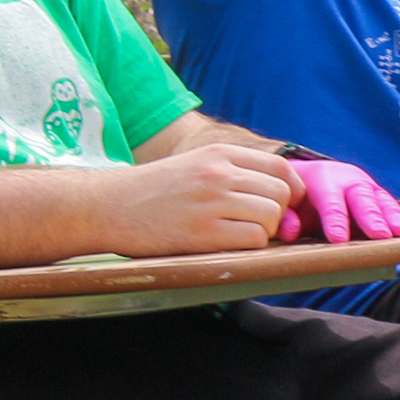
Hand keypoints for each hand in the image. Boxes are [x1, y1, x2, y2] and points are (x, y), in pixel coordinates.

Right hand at [98, 142, 296, 254]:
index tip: (283, 205)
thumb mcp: (193, 165)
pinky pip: (254, 239)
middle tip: (258, 224)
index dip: (291, 190)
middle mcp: (218, 173)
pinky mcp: (203, 233)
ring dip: (265, 231)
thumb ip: (232, 172)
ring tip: (239, 234)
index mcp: (218, 153)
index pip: (279, 167)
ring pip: (272, 216)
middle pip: (280, 193)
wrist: (108, 206)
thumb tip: (280, 193)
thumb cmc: (151, 191)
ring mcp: (211, 202)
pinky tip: (227, 244)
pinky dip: (251, 246)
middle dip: (278, 214)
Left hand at [271, 156, 399, 245]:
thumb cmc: (297, 193)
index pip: (329, 202)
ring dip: (394, 218)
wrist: (309, 173)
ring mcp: (366, 187)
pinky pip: (391, 206)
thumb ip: (286, 216)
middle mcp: (347, 180)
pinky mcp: (378, 195)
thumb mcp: (286, 202)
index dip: (334, 220)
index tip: (338, 239)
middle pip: (361, 199)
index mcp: (321, 179)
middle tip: (380, 235)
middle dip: (371, 217)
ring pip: (381, 201)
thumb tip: (291, 231)